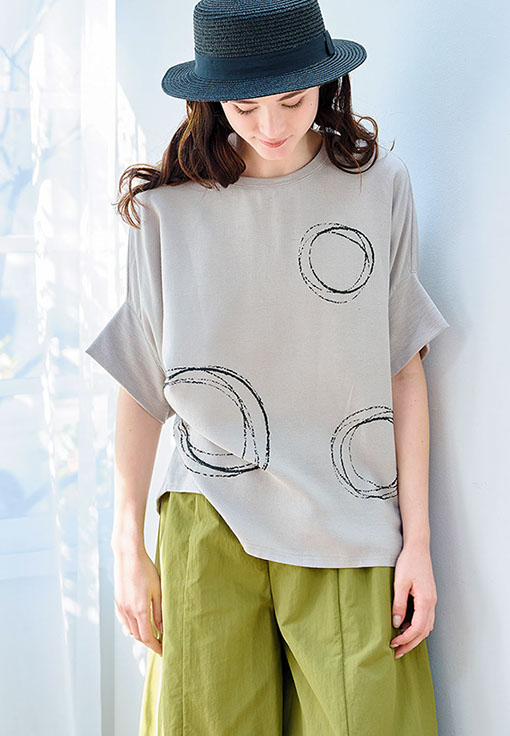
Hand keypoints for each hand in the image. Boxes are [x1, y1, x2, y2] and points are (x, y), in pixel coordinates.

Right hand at [113, 546, 163, 656]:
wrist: (128, 556)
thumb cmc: (145, 570)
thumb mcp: (158, 591)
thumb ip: (160, 612)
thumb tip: (162, 628)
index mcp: (140, 610)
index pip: (148, 637)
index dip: (156, 647)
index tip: (163, 652)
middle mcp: (128, 612)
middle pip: (138, 636)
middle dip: (149, 642)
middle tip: (160, 643)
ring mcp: (120, 607)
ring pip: (130, 629)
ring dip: (140, 634)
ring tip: (152, 633)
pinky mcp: (117, 602)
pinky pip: (124, 621)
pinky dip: (132, 626)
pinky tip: (139, 622)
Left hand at [390, 542, 436, 658]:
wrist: (418, 547)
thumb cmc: (409, 562)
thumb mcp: (400, 583)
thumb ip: (399, 604)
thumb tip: (397, 623)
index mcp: (426, 601)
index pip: (418, 628)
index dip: (405, 639)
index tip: (393, 643)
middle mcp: (432, 603)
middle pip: (424, 631)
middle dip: (410, 643)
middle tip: (397, 652)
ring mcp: (432, 600)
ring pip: (426, 626)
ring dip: (414, 636)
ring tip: (399, 642)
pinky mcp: (428, 597)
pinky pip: (425, 618)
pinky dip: (416, 626)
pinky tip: (405, 626)